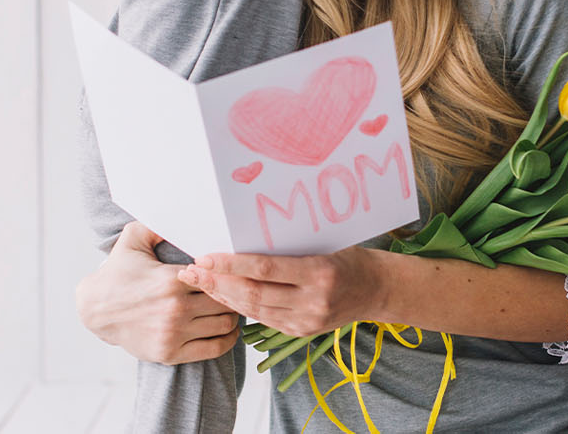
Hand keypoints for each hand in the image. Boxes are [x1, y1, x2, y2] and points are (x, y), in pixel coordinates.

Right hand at [75, 221, 240, 363]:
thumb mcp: (133, 239)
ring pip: (225, 325)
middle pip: (226, 301)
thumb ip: (158, 224)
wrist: (95, 309)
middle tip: (238, 289)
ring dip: (232, 316)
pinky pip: (214, 349)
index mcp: (172, 279)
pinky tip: (228, 331)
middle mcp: (175, 308)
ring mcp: (173, 333)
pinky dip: (227, 340)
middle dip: (234, 294)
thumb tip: (184, 214)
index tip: (233, 271)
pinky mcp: (169, 353)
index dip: (230, 273)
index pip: (218, 276)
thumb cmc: (119, 272)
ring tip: (233, 307)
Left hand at [177, 246, 387, 337]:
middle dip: (217, 283)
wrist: (377, 289)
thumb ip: (289, 246)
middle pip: (254, 293)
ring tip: (198, 283)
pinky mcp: (302, 332)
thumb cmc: (348, 255)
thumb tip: (243, 236)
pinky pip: (263, 319)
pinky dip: (240, 307)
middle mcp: (312, 301)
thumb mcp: (324, 243)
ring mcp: (307, 320)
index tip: (204, 257)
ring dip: (223, 297)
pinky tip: (222, 296)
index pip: (265, 269)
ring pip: (255, 310)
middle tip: (190, 272)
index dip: (231, 265)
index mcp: (319, 272)